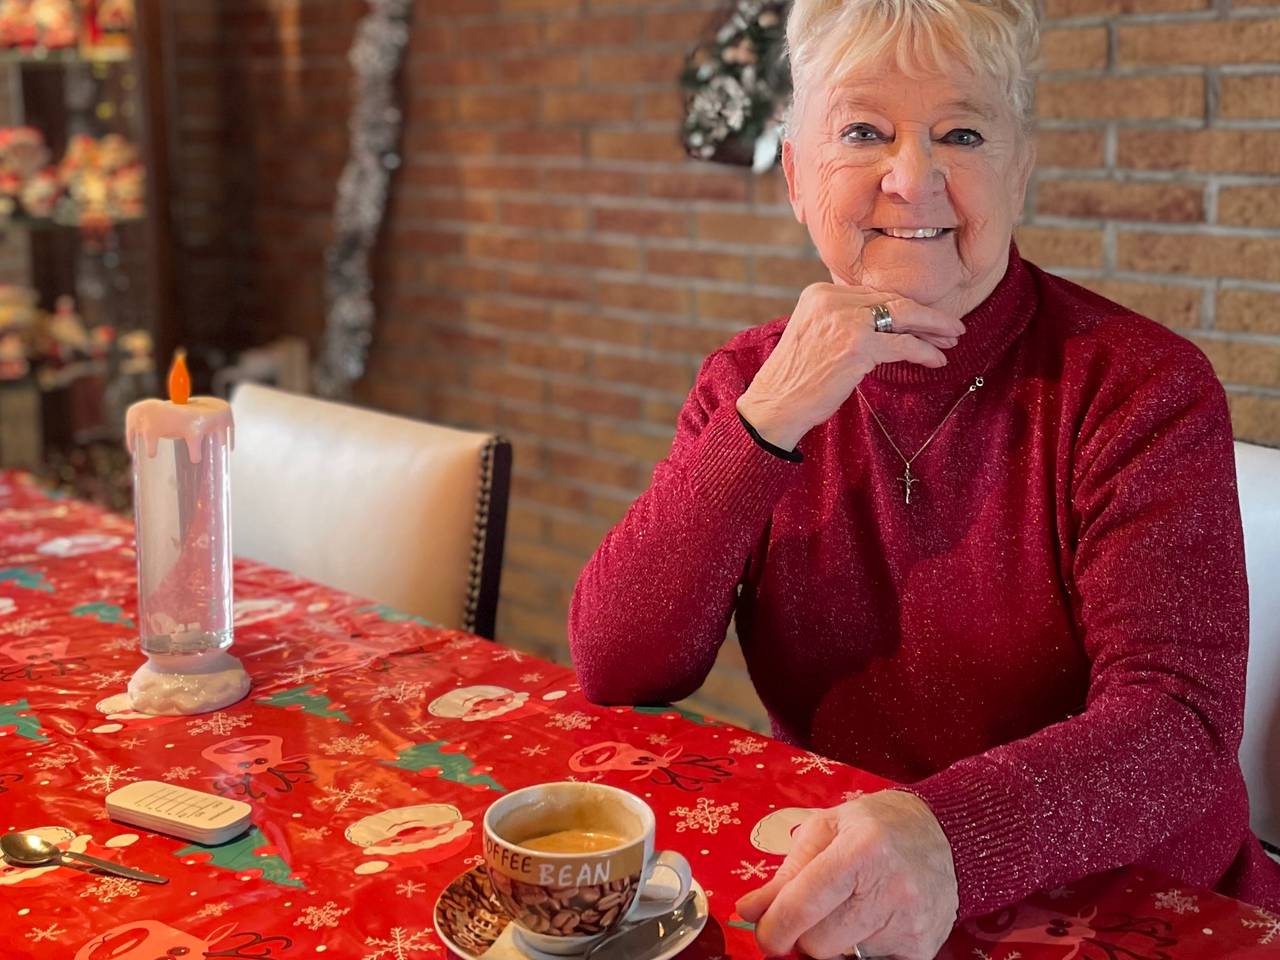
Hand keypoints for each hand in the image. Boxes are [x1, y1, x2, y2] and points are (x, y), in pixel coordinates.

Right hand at [735, 284, 964, 450]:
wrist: (775, 404)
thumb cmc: (796, 378)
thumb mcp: (814, 334)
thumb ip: (841, 319)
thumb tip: (884, 321)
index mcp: (820, 293)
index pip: (874, 294)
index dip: (905, 307)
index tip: (926, 319)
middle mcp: (832, 300)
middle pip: (893, 300)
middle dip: (927, 315)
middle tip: (951, 327)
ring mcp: (846, 321)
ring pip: (904, 317)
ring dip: (933, 329)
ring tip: (952, 340)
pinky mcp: (858, 346)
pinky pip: (903, 345)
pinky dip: (924, 352)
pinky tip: (935, 360)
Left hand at [736, 790, 958, 959]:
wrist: (940, 832)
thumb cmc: (874, 826)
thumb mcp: (824, 831)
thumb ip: (785, 874)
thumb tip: (749, 910)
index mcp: (861, 850)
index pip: (802, 905)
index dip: (773, 928)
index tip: (765, 933)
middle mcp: (891, 888)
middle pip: (818, 942)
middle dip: (804, 931)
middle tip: (814, 909)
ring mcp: (910, 922)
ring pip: (841, 956)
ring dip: (833, 940)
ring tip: (849, 907)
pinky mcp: (922, 948)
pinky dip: (859, 950)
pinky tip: (870, 922)